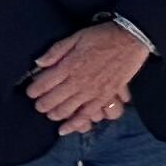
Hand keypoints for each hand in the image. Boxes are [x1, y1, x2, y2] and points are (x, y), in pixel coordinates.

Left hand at [27, 22, 150, 133]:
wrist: (133, 37)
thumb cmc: (104, 34)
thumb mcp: (78, 36)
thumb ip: (57, 50)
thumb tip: (38, 63)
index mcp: (69, 65)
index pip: (42, 84)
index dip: (33, 90)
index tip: (32, 90)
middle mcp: (77, 81)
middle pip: (51, 100)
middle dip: (41, 104)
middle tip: (40, 103)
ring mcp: (91, 91)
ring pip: (65, 110)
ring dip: (54, 114)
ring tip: (51, 112)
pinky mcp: (104, 97)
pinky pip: (85, 115)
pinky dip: (73, 125)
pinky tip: (64, 130)